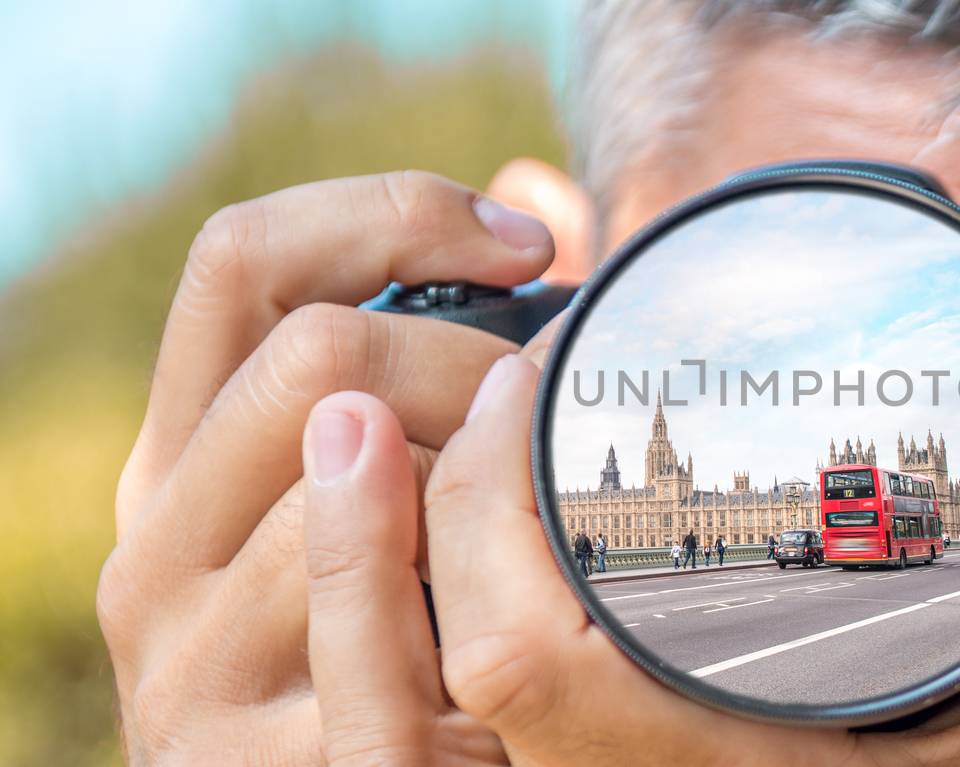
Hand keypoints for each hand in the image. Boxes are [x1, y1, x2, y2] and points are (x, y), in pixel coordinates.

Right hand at [98, 170, 556, 762]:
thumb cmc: (400, 652)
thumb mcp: (391, 506)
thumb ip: (428, 368)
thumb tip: (541, 194)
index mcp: (177, 467)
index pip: (242, 261)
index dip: (388, 213)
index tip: (526, 244)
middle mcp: (153, 551)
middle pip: (313, 351)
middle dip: (471, 355)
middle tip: (553, 402)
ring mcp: (189, 664)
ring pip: (359, 479)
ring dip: (483, 481)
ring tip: (533, 526)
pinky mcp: (257, 762)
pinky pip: (374, 633)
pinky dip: (458, 593)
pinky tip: (512, 586)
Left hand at [305, 292, 959, 764]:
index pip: (523, 666)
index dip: (479, 508)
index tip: (529, 378)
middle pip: (458, 670)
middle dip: (446, 507)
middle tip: (517, 386)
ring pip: (456, 710)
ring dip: (444, 568)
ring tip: (500, 444)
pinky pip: (508, 725)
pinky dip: (487, 623)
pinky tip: (531, 548)